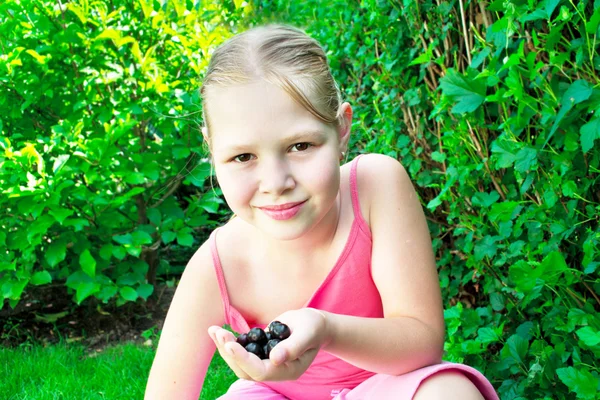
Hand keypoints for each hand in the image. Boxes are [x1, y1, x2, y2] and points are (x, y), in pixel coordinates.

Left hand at [207, 308, 329, 381]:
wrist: (313, 324)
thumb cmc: (313, 326)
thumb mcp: (308, 332)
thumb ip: (294, 346)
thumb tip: (275, 358)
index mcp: (288, 370)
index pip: (261, 372)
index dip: (244, 360)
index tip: (231, 344)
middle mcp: (275, 370)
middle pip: (246, 370)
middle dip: (230, 353)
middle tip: (219, 333)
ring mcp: (266, 362)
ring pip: (239, 363)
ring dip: (225, 347)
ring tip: (214, 330)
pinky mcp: (259, 353)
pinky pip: (241, 352)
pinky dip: (228, 342)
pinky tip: (218, 331)